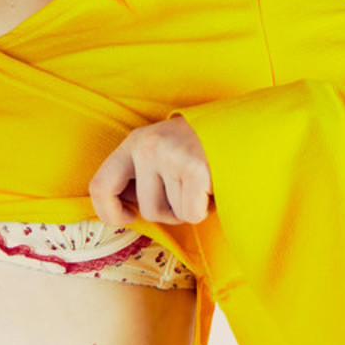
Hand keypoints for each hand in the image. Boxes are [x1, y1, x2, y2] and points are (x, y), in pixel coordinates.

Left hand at [89, 115, 212, 226]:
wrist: (245, 127)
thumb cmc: (201, 148)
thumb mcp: (162, 152)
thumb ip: (140, 176)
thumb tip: (122, 208)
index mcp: (135, 142)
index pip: (99, 186)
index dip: (109, 212)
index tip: (128, 216)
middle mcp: (148, 146)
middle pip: (147, 210)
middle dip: (170, 213)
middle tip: (185, 196)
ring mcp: (171, 157)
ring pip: (174, 214)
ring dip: (192, 207)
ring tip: (203, 183)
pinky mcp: (196, 170)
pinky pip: (192, 214)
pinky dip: (206, 208)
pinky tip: (213, 186)